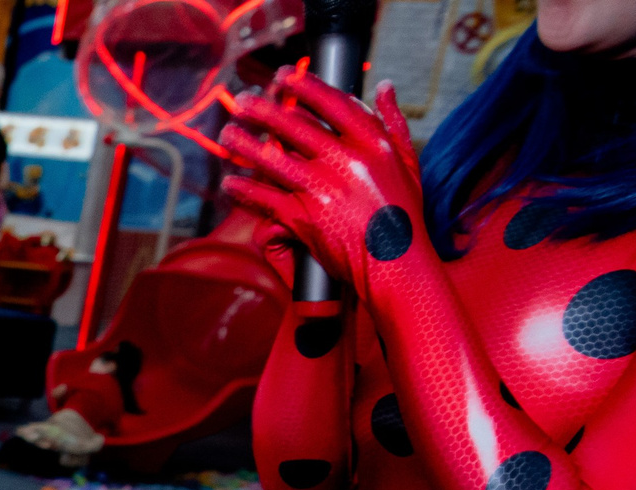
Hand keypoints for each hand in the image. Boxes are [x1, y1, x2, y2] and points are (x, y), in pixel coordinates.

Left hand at [219, 72, 422, 291]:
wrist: (397, 266)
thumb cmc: (403, 217)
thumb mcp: (408, 164)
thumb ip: (393, 123)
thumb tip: (383, 86)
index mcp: (374, 144)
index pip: (334, 104)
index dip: (306, 87)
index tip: (285, 75)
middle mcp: (348, 161)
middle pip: (296, 127)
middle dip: (264, 111)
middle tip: (241, 100)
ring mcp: (323, 188)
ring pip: (274, 159)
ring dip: (245, 146)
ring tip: (227, 135)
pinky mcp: (304, 217)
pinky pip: (265, 198)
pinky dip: (245, 191)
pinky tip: (230, 184)